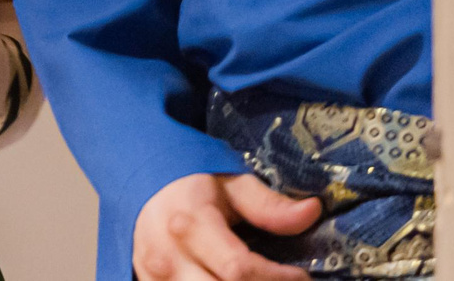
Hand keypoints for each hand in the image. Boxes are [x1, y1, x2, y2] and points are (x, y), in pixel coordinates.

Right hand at [133, 173, 320, 280]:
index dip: (278, 280)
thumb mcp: (232, 184)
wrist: (139, 183)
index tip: (302, 276)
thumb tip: (313, 211)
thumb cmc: (190, 183)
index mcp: (190, 224)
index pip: (239, 269)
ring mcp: (153, 278)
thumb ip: (269, 205)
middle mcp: (168, 258)